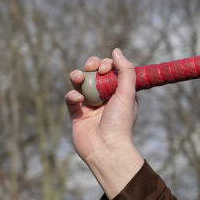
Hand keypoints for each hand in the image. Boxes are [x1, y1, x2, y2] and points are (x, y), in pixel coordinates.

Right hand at [66, 48, 143, 198]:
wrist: (106, 149)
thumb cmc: (120, 122)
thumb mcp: (128, 93)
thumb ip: (125, 71)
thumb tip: (116, 50)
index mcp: (120, 92)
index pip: (111, 70)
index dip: (107, 64)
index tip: (106, 68)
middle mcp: (105, 97)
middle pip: (95, 73)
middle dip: (91, 65)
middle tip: (91, 66)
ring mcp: (90, 105)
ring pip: (80, 84)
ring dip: (77, 76)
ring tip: (79, 78)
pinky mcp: (77, 114)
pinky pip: (71, 99)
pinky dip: (72, 96)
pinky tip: (78, 101)